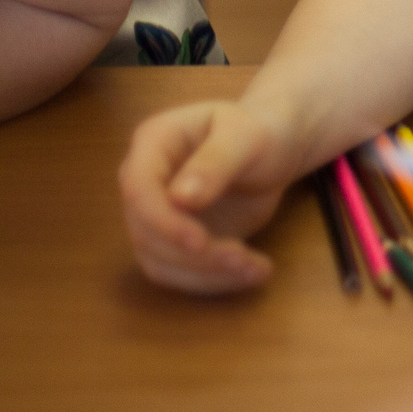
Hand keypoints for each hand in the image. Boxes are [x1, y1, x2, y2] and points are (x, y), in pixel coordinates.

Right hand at [118, 100, 298, 292]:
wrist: (274, 147)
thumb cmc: (260, 131)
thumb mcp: (247, 137)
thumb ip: (215, 162)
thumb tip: (180, 199)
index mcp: (153, 142)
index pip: (138, 190)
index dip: (163, 222)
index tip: (200, 242)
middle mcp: (143, 180)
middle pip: (147, 232)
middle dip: (195, 256)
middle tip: (245, 260)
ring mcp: (154, 213)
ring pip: (160, 260)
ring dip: (206, 274)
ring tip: (257, 270)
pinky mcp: (171, 241)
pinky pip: (178, 272)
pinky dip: (212, 281)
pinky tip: (250, 273)